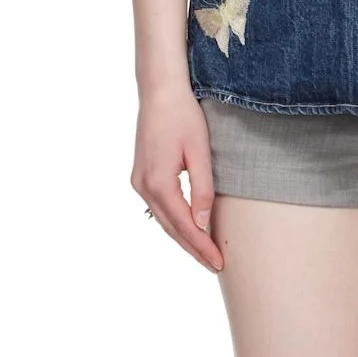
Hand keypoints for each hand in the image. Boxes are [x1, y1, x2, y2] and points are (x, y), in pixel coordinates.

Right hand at [130, 86, 224, 272]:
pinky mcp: (141, 175)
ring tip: (204, 253)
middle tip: (215, 266)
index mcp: (158, 183)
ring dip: (183, 237)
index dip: (201, 247)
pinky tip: (187, 228)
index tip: (218, 263)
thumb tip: (203, 225)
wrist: (159, 91)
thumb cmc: (183, 115)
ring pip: (163, 220)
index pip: (183, 226)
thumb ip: (202, 189)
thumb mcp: (199, 151)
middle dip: (193, 249)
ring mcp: (139, 182)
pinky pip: (159, 207)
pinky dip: (174, 221)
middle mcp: (143, 187)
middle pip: (171, 228)